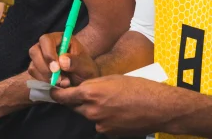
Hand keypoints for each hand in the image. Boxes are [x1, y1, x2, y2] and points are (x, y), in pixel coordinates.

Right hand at [28, 33, 99, 86]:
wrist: (83, 81)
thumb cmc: (85, 70)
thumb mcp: (86, 66)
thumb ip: (76, 62)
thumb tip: (62, 61)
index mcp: (60, 39)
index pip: (46, 40)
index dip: (48, 53)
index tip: (56, 68)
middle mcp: (47, 46)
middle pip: (34, 51)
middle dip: (44, 67)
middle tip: (57, 78)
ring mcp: (41, 57)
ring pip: (33, 65)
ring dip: (46, 77)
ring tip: (62, 83)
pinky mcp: (38, 69)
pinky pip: (34, 75)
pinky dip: (44, 82)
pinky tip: (56, 85)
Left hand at [51, 75, 171, 135]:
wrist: (159, 108)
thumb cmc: (139, 87)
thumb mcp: (113, 78)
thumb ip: (94, 84)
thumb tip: (81, 88)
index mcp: (91, 92)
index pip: (64, 96)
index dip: (56, 94)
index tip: (53, 91)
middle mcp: (91, 110)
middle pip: (74, 107)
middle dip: (76, 100)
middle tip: (85, 93)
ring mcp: (99, 124)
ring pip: (88, 115)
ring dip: (92, 109)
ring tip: (110, 101)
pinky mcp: (108, 133)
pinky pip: (99, 124)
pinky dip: (103, 118)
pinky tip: (117, 111)